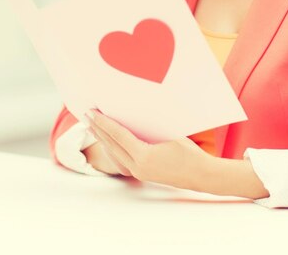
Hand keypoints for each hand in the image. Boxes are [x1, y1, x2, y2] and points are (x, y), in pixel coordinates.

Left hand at [85, 109, 208, 190]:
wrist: (201, 175)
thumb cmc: (189, 153)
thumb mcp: (170, 134)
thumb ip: (149, 127)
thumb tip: (133, 113)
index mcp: (143, 156)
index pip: (118, 135)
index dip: (104, 122)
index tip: (92, 112)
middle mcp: (138, 167)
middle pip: (112, 145)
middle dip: (98, 129)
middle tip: (87, 115)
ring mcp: (139, 172)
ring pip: (114, 154)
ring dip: (103, 139)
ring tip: (93, 126)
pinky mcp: (142, 174)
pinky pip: (121, 160)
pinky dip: (112, 148)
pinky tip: (108, 142)